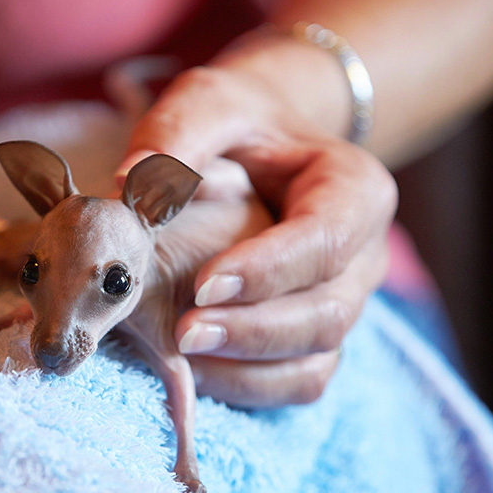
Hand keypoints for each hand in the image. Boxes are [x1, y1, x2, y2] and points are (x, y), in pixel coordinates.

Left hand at [118, 36, 397, 407]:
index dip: (270, 269)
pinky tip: (193, 374)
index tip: (203, 283)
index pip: (327, 239)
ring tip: (180, 359)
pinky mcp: (317, 339)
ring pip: (316, 360)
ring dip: (247, 369)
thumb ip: (177, 135)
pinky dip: (248, 389)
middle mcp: (364, 256)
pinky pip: (297, 383)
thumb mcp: (211, 103)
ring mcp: (345, 303)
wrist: (265, 150)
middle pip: (327, 312)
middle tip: (180, 334)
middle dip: (253, 331)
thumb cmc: (239, 124)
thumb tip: (128, 188)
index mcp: (355, 190)